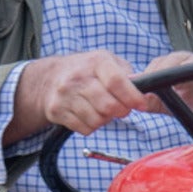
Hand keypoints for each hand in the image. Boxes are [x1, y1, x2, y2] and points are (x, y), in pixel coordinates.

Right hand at [11, 51, 152, 137]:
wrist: (50, 78)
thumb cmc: (86, 70)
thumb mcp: (107, 62)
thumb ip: (127, 73)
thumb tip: (143, 91)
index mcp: (96, 62)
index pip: (116, 81)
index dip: (132, 96)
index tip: (141, 104)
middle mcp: (78, 77)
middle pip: (108, 105)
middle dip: (121, 111)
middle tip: (122, 108)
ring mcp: (65, 95)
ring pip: (97, 120)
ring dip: (105, 119)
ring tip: (102, 109)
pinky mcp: (57, 111)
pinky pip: (84, 129)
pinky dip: (92, 126)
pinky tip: (89, 114)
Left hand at [141, 59, 192, 130]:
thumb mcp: (181, 108)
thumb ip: (158, 104)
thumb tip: (134, 103)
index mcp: (180, 72)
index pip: (157, 67)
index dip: (145, 75)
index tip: (131, 87)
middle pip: (169, 60)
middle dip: (155, 71)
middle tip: (144, 85)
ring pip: (187, 59)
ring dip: (172, 67)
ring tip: (162, 79)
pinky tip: (190, 76)